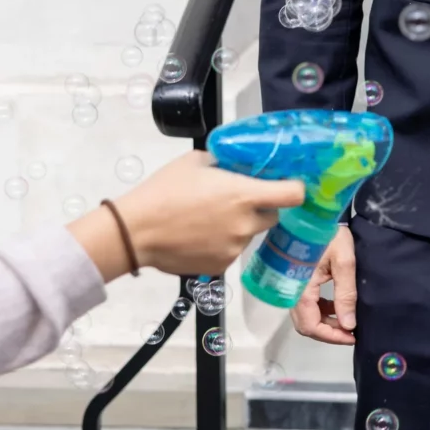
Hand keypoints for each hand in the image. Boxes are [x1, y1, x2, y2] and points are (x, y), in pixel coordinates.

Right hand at [71, 149, 304, 280]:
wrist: (135, 232)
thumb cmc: (163, 191)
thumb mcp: (195, 162)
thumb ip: (223, 162)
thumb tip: (234, 164)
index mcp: (244, 195)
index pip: (292, 195)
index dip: (294, 189)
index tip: (287, 186)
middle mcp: (245, 225)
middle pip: (272, 217)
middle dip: (261, 208)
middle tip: (238, 201)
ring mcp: (234, 249)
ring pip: (248, 235)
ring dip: (238, 227)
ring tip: (208, 220)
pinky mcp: (220, 267)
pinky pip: (230, 251)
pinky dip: (221, 244)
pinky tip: (199, 237)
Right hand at [291, 222, 357, 346]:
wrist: (315, 213)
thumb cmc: (330, 234)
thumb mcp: (344, 262)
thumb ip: (345, 294)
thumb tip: (348, 325)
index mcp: (301, 288)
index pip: (310, 325)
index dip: (331, 336)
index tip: (352, 336)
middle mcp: (291, 291)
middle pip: (306, 325)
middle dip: (329, 332)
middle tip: (351, 332)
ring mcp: (292, 287)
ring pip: (306, 317)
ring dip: (326, 323)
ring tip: (348, 321)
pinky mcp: (296, 281)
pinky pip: (307, 305)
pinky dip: (322, 311)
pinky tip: (338, 307)